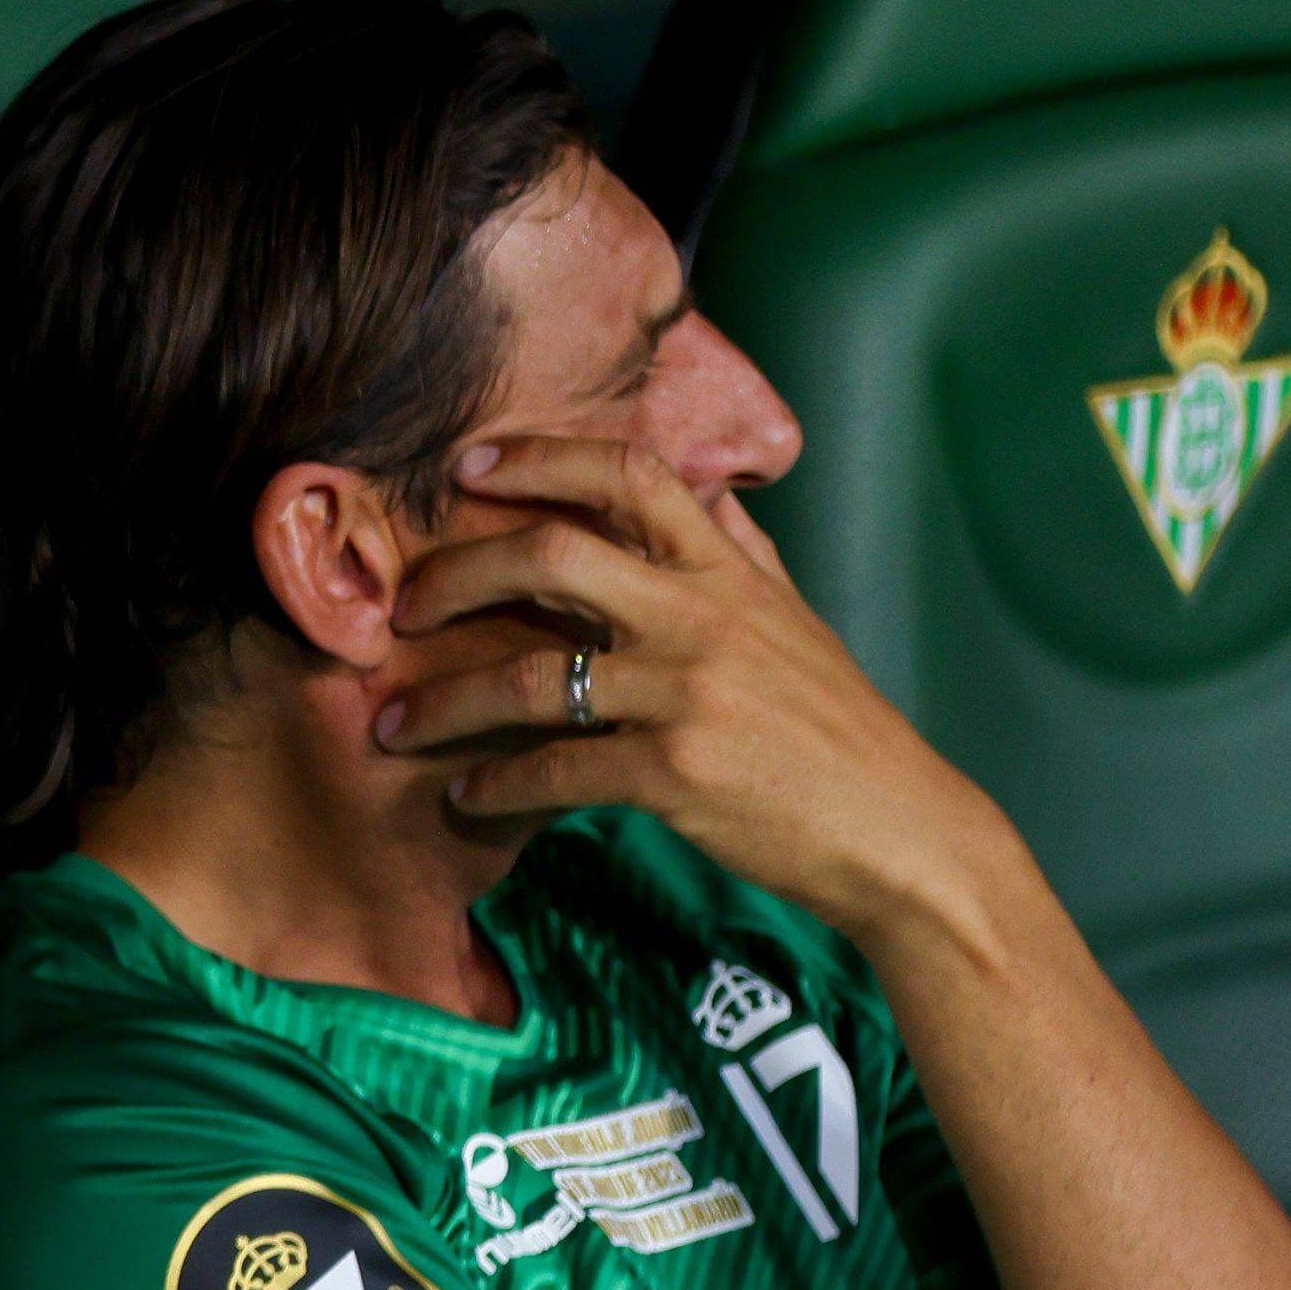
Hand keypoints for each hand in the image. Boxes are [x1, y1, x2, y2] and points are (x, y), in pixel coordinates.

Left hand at [374, 435, 1027, 945]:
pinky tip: (464, 793)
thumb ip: (744, 559)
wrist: (899, 830)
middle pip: (552, 556)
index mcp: (728, 573)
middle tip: (404, 607)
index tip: (468, 465)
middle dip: (459, 573)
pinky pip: (554, 770)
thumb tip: (712, 496)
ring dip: (446, 702)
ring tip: (392, 724)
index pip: (631, 476)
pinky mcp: (673, 774)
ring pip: (532, 676)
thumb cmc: (839, 732)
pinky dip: (495, 783)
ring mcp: (687, 694)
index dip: (540, 459)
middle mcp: (703, 617)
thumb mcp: (797, 625)